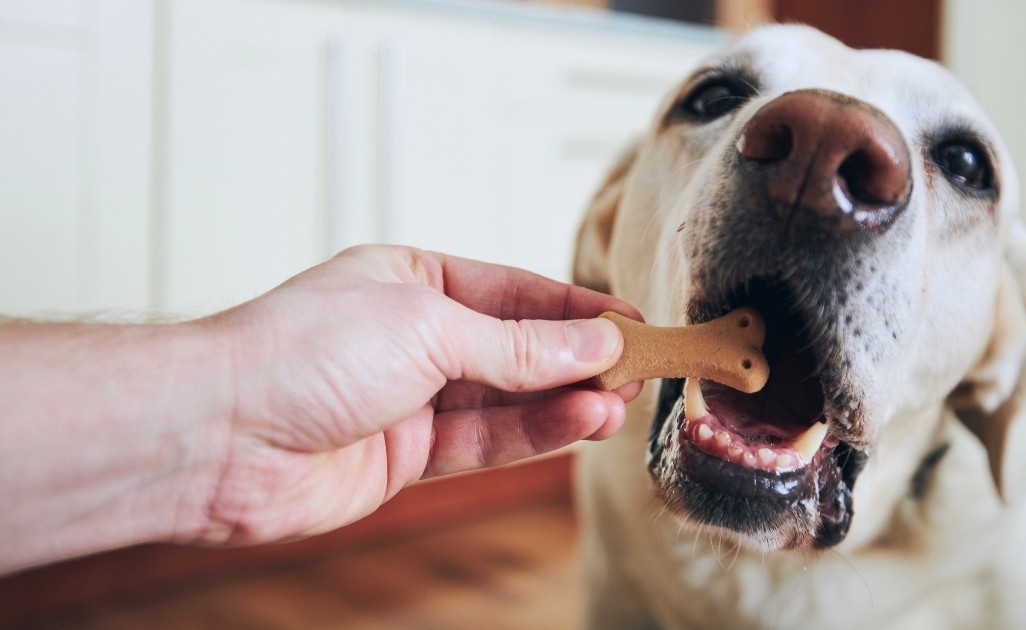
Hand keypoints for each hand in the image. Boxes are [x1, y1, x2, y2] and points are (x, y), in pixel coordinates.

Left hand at [199, 245, 640, 544]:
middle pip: (516, 346)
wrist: (219, 435)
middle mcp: (413, 336)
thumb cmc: (298, 353)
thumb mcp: (428, 327)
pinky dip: (533, 434)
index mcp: (413, 279)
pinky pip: (485, 441)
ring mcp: (410, 398)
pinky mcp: (406, 455)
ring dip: (565, 401)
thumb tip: (592, 342)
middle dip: (577, 359)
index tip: (631, 322)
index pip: (515, 292)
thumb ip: (518, 344)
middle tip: (639, 369)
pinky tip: (578, 423)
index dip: (577, 309)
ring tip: (618, 402)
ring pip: (508, 398)